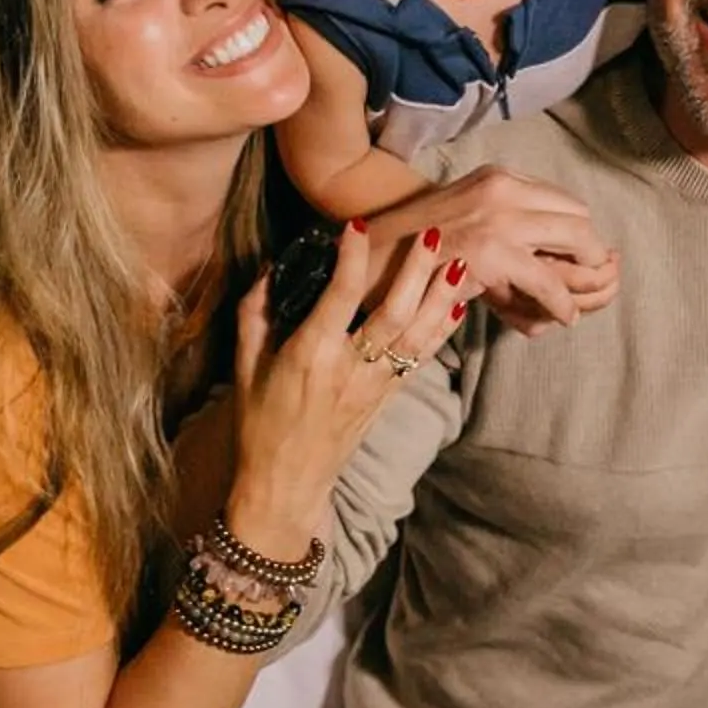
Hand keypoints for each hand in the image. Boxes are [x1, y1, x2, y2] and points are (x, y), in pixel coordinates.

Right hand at [223, 220, 467, 553]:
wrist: (286, 483)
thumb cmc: (260, 423)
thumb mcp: (245, 365)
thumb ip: (256, 312)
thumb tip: (271, 267)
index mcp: (310, 355)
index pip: (339, 296)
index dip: (352, 258)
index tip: (358, 225)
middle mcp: (350, 368)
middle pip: (393, 313)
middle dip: (417, 271)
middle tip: (435, 233)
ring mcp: (375, 385)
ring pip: (418, 336)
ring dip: (442, 298)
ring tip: (462, 261)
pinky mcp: (389, 398)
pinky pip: (422, 359)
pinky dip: (442, 330)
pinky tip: (458, 305)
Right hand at [368, 165, 618, 337]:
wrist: (365, 254)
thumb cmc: (415, 249)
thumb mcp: (468, 224)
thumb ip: (510, 237)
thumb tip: (558, 269)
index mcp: (499, 179)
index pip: (565, 202)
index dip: (578, 236)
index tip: (576, 262)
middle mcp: (504, 189)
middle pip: (580, 218)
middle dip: (592, 254)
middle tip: (593, 282)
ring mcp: (499, 217)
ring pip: (577, 241)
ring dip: (585, 278)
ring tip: (580, 304)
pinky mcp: (491, 251)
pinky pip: (550, 280)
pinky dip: (562, 303)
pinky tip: (562, 316)